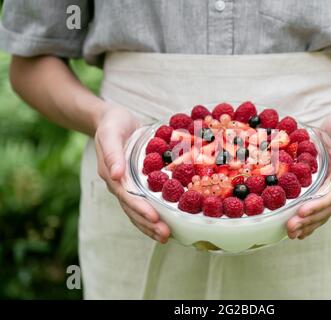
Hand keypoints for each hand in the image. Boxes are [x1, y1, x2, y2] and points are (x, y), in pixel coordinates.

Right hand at [94, 106, 170, 242]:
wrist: (112, 120)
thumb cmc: (112, 124)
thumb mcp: (110, 132)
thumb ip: (112, 153)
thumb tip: (116, 175)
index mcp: (112, 174)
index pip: (126, 196)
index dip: (140, 208)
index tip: (154, 218)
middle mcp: (119, 184)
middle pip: (132, 209)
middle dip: (148, 224)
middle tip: (166, 234)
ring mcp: (126, 186)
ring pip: (137, 211)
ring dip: (150, 225)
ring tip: (167, 236)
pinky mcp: (136, 184)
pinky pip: (144, 203)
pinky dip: (153, 215)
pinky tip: (167, 224)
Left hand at [286, 109, 330, 238]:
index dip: (317, 205)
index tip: (301, 212)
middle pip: (326, 209)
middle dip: (308, 220)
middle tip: (290, 229)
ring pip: (322, 212)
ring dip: (307, 224)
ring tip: (291, 234)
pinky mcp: (326, 187)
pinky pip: (319, 207)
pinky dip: (310, 220)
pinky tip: (299, 230)